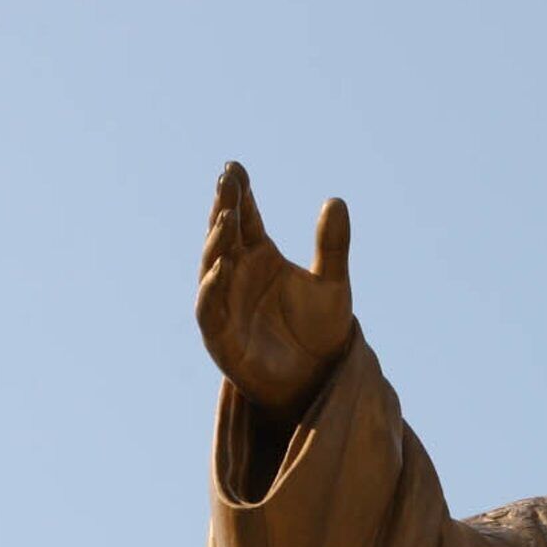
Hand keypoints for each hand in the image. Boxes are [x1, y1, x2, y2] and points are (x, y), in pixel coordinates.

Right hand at [196, 162, 354, 408]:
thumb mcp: (333, 284)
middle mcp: (237, 275)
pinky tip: (222, 267)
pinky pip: (210, 309)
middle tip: (227, 179)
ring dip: (216, 243)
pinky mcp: (221, 336)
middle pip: (225, 235)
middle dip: (224, 207)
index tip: (236, 166)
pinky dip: (213, 288)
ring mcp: (225, 303)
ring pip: (212, 266)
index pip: (245, 217)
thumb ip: (333, 246)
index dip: (240, 193)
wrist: (319, 380)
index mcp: (259, 256)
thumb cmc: (322, 331)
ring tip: (226, 217)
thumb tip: (336, 200)